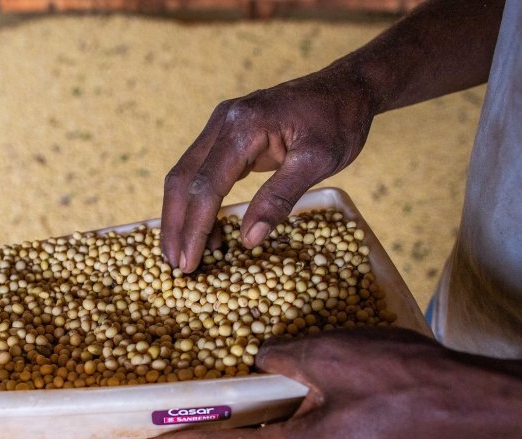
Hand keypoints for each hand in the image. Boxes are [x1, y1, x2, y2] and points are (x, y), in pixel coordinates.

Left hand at [148, 328, 467, 438]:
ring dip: (268, 428)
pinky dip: (300, 431)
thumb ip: (281, 360)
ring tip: (251, 398)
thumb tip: (262, 363)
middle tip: (199, 408)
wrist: (474, 408)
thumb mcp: (328, 354)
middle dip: (226, 431)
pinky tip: (304, 404)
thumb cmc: (401, 381)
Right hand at [161, 64, 375, 272]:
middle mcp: (223, 122)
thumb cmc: (338, 121)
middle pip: (182, 180)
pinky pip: (201, 172)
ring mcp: (221, 126)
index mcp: (243, 125)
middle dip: (176, 226)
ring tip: (187, 255)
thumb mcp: (318, 161)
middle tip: (175, 267)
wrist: (346, 88)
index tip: (189, 263)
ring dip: (181, 217)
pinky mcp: (227, 136)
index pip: (206, 185)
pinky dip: (198, 204)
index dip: (195, 228)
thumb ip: (280, 198)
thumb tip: (248, 239)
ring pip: (186, 176)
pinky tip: (207, 231)